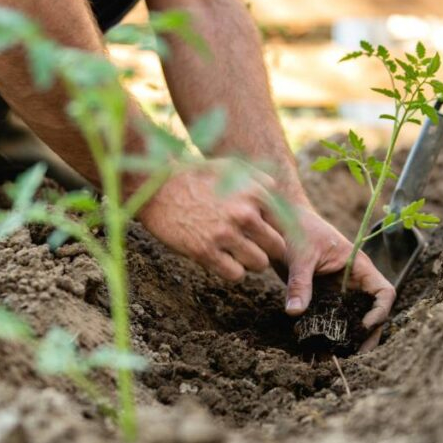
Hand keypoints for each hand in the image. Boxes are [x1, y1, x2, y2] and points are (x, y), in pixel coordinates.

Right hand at [138, 164, 285, 280]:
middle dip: (266, 249)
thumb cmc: (195, 177)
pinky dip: (233, 272)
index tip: (265, 234)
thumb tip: (277, 191)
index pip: (286, 224)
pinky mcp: (205, 252)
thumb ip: (258, 179)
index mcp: (255, 193)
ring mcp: (225, 234)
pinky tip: (222, 260)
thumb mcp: (231, 168)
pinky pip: (236, 275)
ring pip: (259, 264)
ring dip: (250, 262)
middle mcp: (244, 214)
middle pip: (277, 247)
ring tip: (236, 254)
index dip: (277, 231)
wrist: (157, 187)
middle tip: (251, 247)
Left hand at [280, 205, 395, 352]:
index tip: (363, 327)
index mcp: (358, 267)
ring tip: (334, 358)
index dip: (380, 312)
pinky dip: (325, 334)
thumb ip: (300, 284)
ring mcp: (338, 292)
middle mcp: (352, 282)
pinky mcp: (321, 298)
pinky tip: (315, 350)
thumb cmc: (298, 229)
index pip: (384, 292)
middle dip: (366, 335)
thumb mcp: (300, 256)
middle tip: (354, 356)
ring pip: (350, 320)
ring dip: (345, 339)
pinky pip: (328, 319)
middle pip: (370, 313)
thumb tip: (295, 312)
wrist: (280, 222)